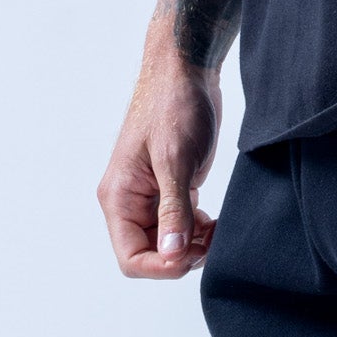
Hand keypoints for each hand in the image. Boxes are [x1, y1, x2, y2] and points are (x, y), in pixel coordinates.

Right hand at [98, 39, 222, 277]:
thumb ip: (174, 208)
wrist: (187, 70)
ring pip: (168, 241)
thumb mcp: (176, 159)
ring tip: (217, 230)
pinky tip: (214, 221)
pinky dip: (197, 229)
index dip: (161, 266)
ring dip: (192, 244)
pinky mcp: (170, 185)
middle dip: (181, 255)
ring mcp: (150, 194)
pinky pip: (179, 222)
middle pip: (150, 253)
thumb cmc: (174, 105)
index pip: (131, 257)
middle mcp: (129, 200)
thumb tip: (173, 254)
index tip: (192, 256)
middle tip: (212, 240)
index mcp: (119, 197)